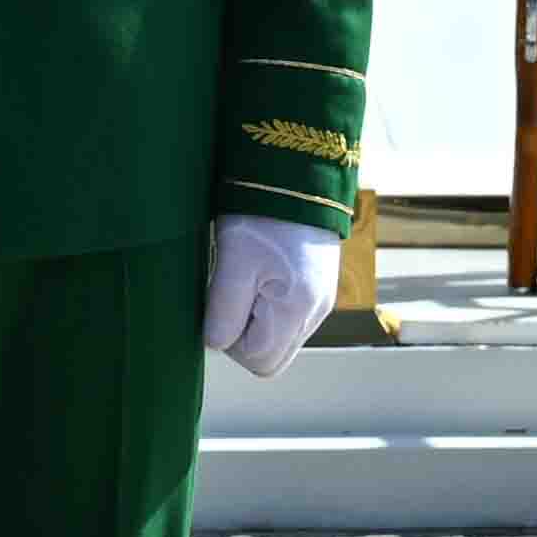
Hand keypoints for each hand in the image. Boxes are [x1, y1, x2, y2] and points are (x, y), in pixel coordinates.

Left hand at [206, 216, 340, 375]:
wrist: (295, 175)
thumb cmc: (261, 215)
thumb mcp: (233, 261)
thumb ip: (223, 310)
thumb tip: (215, 344)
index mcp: (297, 308)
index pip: (258, 360)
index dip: (230, 342)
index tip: (220, 305)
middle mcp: (316, 312)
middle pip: (272, 359)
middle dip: (244, 339)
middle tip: (230, 297)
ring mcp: (320, 302)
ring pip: (280, 340)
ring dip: (256, 324)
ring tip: (245, 282)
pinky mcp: (318, 290)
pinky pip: (289, 321)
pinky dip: (269, 311)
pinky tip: (259, 278)